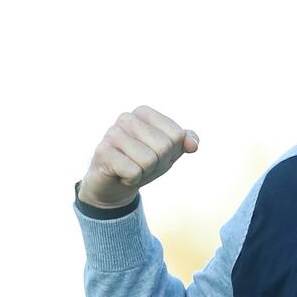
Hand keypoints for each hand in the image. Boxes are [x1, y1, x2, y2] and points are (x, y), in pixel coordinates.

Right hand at [78, 105, 198, 208]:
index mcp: (144, 112)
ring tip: (131, 167)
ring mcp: (112, 133)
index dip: (171, 152)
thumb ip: (185, 141)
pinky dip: (132, 179)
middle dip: (158, 163)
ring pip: (149, 160)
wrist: (114, 184)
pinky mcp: (103, 152)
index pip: (177, 135)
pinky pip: (134, 172)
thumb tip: (193, 145)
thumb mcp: (170, 151)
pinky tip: (120, 174)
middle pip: (164, 147)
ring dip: (144, 172)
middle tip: (142, 163)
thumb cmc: (143, 162)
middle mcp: (127, 118)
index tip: (156, 154)